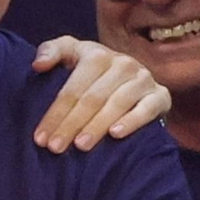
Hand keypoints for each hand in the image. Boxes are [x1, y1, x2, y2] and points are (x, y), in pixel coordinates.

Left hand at [30, 37, 169, 152]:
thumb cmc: (93, 72)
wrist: (132, 79)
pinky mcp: (161, 95)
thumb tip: (38, 65)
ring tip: (80, 146)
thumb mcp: (72, 54)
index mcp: (97, 54)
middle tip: (55, 148)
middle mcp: (123, 64)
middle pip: (93, 98)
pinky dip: (131, 121)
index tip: (40, 138)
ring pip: (117, 104)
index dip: (56, 112)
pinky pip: (147, 109)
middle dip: (71, 124)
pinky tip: (115, 135)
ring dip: (97, 126)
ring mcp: (144, 79)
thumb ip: (52, 51)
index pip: (73, 87)